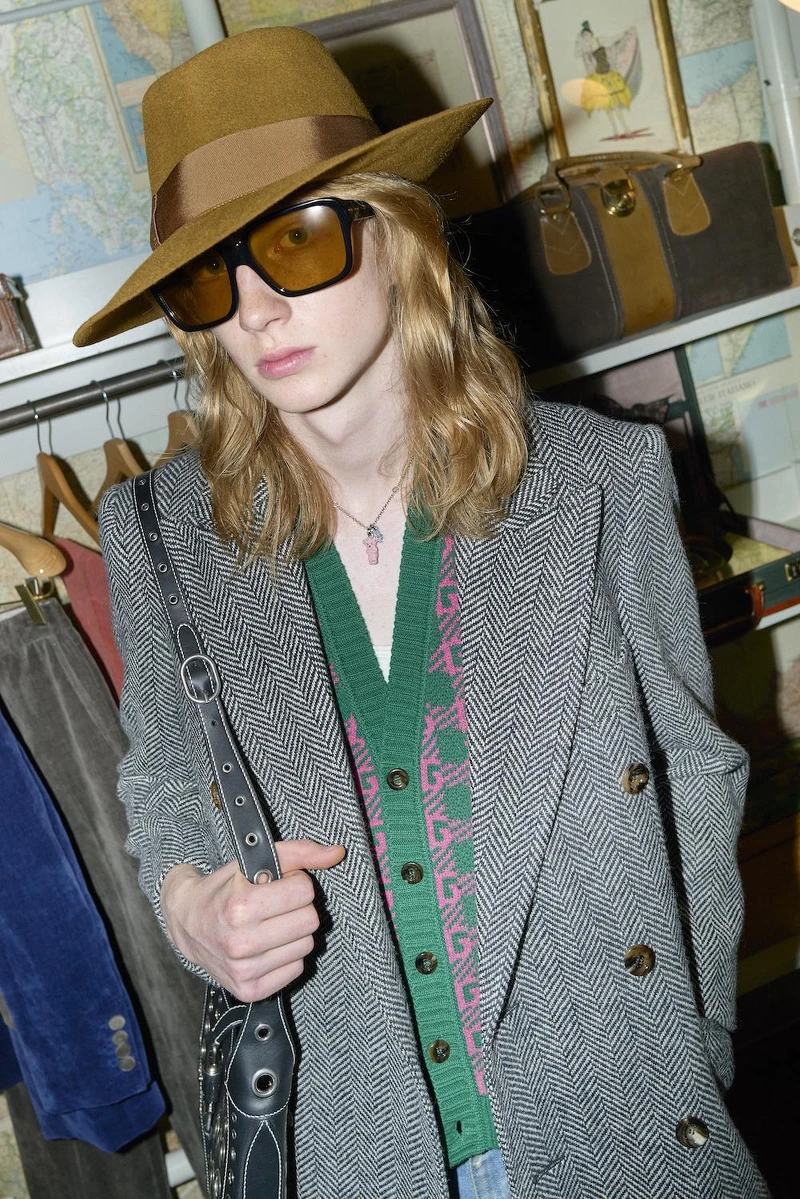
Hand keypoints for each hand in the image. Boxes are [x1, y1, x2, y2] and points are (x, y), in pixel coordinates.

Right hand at [161, 840, 344, 1000]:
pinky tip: (267, 945)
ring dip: (294, 932)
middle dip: (297, 907)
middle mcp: (241, 942)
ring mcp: (244, 970)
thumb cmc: (224, 889)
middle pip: (310, 920)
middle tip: (275, 905)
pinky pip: (296, 969)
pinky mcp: (250, 990)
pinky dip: (287, 955)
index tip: (277, 884)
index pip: (304, 891)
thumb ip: (299, 853)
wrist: (187, 923)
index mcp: (240, 906)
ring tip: (269, 924)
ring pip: (307, 945)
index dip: (294, 882)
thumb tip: (337, 853)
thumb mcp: (253, 862)